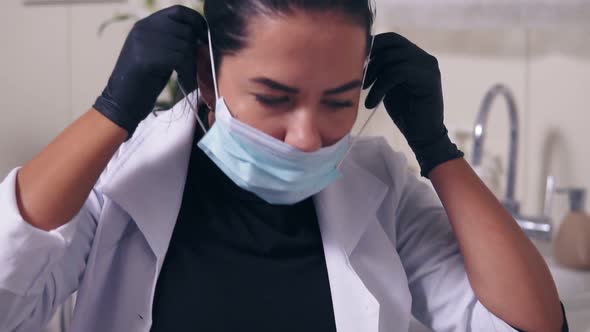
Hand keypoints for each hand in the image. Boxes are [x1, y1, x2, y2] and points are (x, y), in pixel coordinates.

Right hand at [93, 5, 206, 139]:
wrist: (121, 104)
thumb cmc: (143, 83)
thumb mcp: (157, 54)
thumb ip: (172, 41)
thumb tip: (200, 36)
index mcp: (144, 25)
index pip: (178, 11)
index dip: (196, 21)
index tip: (204, 36)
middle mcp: (142, 28)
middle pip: (185, 30)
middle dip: (195, 50)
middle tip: (193, 68)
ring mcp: (142, 42)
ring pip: (185, 45)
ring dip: (192, 64)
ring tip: (188, 77)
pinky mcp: (146, 58)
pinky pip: (179, 58)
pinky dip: (187, 72)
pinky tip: (184, 81)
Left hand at [363, 32, 462, 176]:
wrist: (422, 135)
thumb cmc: (405, 112)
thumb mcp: (389, 85)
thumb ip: (382, 69)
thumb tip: (360, 54)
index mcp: (416, 56)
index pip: (391, 39)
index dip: (372, 46)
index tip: (357, 63)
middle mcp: (424, 57)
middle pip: (391, 43)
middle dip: (371, 59)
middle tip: (361, 79)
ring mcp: (428, 66)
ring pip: (392, 58)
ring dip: (373, 75)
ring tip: (366, 92)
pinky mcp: (428, 79)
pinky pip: (396, 73)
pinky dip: (379, 87)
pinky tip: (371, 103)